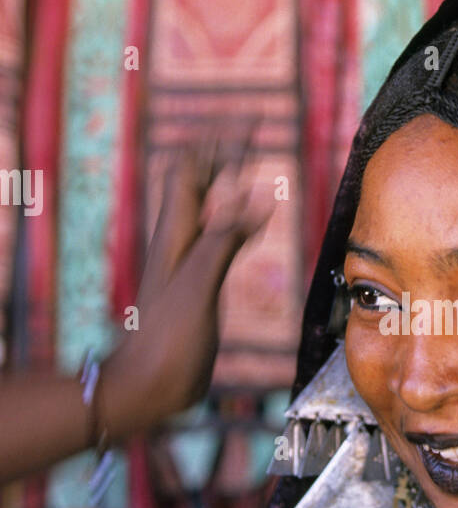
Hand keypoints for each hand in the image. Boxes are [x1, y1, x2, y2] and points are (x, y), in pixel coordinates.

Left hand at [99, 148, 274, 442]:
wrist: (148, 386)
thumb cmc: (167, 341)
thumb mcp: (197, 285)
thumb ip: (224, 241)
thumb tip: (258, 200)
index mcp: (175, 234)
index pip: (193, 170)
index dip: (220, 143)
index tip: (252, 121)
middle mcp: (178, 241)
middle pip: (197, 182)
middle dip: (223, 152)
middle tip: (253, 128)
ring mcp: (187, 262)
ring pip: (208, 207)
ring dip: (228, 182)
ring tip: (249, 161)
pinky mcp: (198, 284)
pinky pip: (219, 237)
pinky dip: (237, 219)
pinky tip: (251, 222)